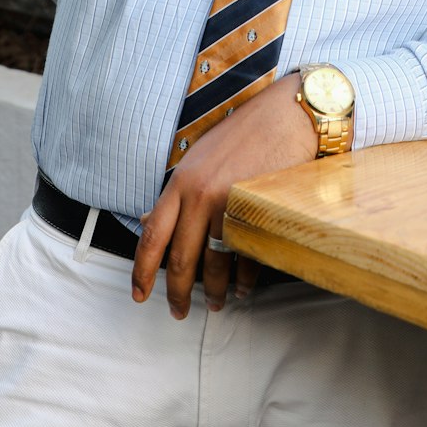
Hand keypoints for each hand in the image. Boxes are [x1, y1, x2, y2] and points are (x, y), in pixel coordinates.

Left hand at [132, 75, 317, 318]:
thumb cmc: (243, 135)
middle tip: (179, 311)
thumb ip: (177, 192)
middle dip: (178, 292)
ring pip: (214, 262)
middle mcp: (200, 194)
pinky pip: (246, 256)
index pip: (152, 234)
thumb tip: (147, 222)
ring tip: (217, 304)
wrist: (287, 115)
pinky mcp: (257, 210)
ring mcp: (229, 203)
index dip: (142, 270)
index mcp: (181, 182)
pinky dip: (244, 278)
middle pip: (181, 258)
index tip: (139, 294)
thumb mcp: (199, 158)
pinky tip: (243, 288)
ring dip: (214, 290)